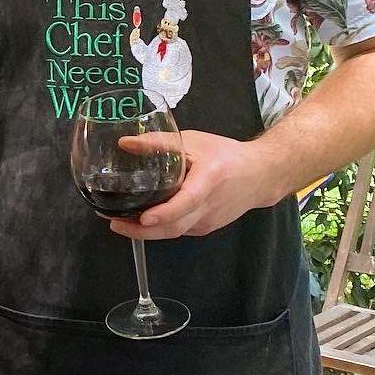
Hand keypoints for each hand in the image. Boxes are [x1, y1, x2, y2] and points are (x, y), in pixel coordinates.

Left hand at [110, 130, 278, 240]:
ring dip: (146, 233)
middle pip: (175, 226)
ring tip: (119, 223)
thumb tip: (125, 143)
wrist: (260, 175)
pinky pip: (179, 231)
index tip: (143, 218)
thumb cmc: (226, 154)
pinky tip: (140, 221)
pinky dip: (159, 229)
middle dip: (141, 230)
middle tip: (114, 222)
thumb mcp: (193, 142)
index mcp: (210, 180)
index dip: (165, 213)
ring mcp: (208, 221)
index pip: (188, 201)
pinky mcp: (206, 228)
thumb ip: (160, 143)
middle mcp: (210, 206)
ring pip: (174, 232)